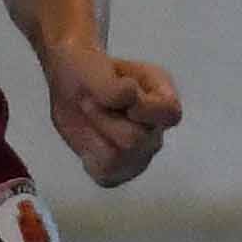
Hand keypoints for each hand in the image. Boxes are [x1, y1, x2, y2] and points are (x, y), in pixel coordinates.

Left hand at [50, 43, 183, 188]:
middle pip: (135, 140)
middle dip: (103, 119)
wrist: (70, 85)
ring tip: (90, 117)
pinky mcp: (121, 172)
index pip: (170, 114)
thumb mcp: (94, 67)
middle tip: (89, 101)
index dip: (146, 110)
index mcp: (162, 97)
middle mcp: (156, 129)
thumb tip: (129, 95)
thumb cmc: (89, 72)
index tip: (123, 95)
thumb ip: (112, 85)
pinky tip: (89, 139)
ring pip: (117, 158)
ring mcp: (141, 154)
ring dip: (94, 134)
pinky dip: (89, 156)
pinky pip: (106, 174)